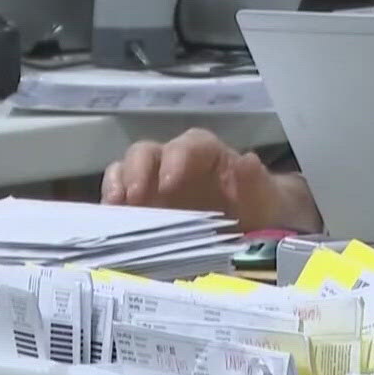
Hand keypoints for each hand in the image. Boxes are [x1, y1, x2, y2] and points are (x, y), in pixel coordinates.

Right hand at [101, 129, 321, 232]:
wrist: (252, 228)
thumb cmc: (256, 205)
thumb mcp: (264, 195)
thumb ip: (255, 179)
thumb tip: (247, 161)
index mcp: (204, 153)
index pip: (187, 146)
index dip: (175, 159)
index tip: (169, 183)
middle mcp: (172, 162)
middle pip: (146, 153)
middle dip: (137, 172)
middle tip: (134, 199)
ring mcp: (152, 183)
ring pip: (125, 171)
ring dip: (117, 187)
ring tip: (114, 211)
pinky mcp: (140, 206)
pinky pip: (118, 198)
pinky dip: (111, 209)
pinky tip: (109, 227)